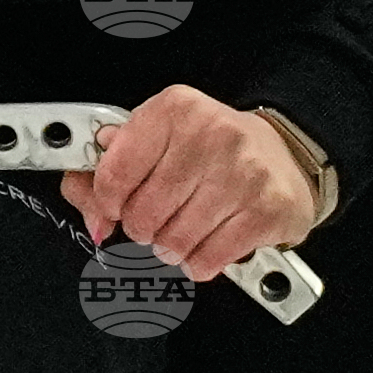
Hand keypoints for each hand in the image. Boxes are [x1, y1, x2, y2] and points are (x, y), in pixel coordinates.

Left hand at [62, 86, 319, 280]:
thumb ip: (106, 168)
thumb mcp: (154, 140)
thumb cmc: (210, 149)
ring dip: (170, 247)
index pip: (112, 176)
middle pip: (141, 216)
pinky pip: (205, 261)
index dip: (106, 202)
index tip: (116, 204)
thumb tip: (89, 209)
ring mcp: (242, 175)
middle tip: (159, 216)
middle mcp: (211, 136)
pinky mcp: (265, 212)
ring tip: (186, 227)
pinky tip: (208, 240)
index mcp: (174, 110)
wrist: (284, 155)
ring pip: (171, 243)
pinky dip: (198, 262)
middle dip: (142, 227)